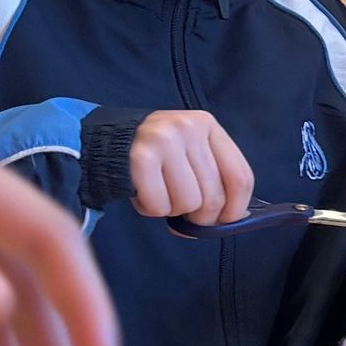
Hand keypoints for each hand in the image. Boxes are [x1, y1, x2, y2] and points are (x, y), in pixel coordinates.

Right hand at [128, 109, 253, 226]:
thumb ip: (213, 177)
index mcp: (207, 125)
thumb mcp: (190, 151)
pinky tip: (143, 192)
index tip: (226, 220)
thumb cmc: (159, 154)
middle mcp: (188, 128)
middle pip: (213, 196)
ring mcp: (164, 140)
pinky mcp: (140, 158)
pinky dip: (151, 209)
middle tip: (185, 211)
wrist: (106, 139)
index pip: (239, 176)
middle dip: (201, 217)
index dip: (236, 208)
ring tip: (160, 193)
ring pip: (188, 203)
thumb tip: (231, 219)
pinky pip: (159, 206)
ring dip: (173, 210)